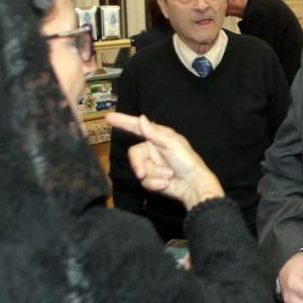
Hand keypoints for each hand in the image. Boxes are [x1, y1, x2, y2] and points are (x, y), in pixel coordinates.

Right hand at [106, 113, 223, 209]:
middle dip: (139, 165)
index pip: (137, 127)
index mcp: (158, 137)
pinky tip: (167, 183)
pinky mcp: (152, 178)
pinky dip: (155, 183)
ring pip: (140, 169)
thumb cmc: (187, 161)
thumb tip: (141, 118)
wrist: (193, 185)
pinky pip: (145, 181)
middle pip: (134, 154)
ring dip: (154, 174)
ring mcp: (152, 164)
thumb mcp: (172, 144)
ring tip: (169, 175)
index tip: (109, 117)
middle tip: (142, 173)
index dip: (123, 121)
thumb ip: (154, 132)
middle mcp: (153, 149)